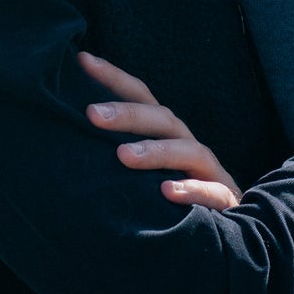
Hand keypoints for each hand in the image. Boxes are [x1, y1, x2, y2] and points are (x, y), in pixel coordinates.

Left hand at [79, 51, 242, 209]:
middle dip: (128, 114)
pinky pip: (212, 192)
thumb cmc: (171, 196)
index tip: (83, 61)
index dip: (114, 77)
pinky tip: (167, 191)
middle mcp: (186, 144)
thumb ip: (116, 153)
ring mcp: (208, 171)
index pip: (140, 97)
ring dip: (156, 151)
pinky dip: (191, 189)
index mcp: (165, 134)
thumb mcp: (142, 171)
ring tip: (123, 155)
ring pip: (187, 151)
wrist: (225, 232)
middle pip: (161, 119)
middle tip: (92, 114)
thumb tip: (67, 139)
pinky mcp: (223, 199)